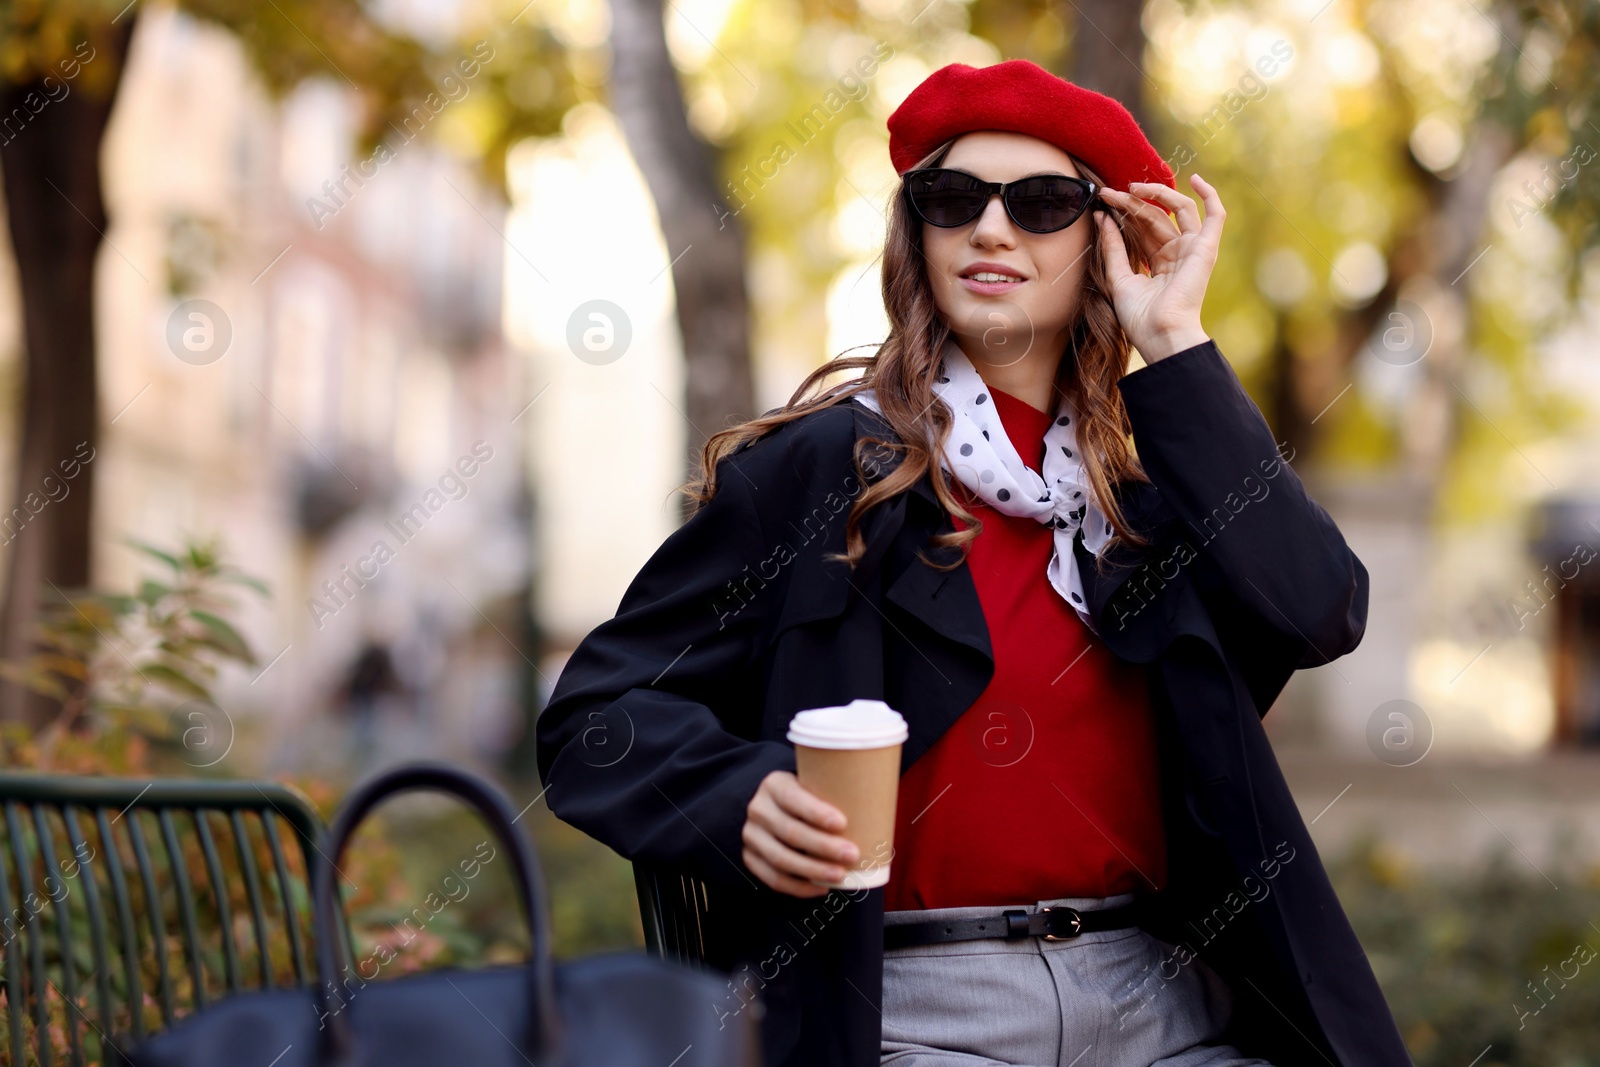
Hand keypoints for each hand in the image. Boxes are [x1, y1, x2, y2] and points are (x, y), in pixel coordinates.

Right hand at [742, 770, 858, 897]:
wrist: (774, 806)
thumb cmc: (808, 796)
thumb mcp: (814, 784)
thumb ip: (834, 792)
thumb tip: (882, 809)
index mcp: (774, 784)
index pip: (792, 798)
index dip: (816, 812)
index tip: (843, 823)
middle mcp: (758, 809)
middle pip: (790, 831)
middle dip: (823, 846)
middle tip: (852, 854)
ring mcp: (751, 836)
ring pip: (781, 858)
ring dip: (813, 870)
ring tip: (840, 875)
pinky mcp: (750, 858)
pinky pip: (773, 878)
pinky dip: (798, 887)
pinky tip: (821, 888)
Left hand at [1096, 173, 1224, 362]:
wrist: (1159, 333)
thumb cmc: (1139, 317)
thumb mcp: (1118, 277)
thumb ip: (1112, 247)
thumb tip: (1102, 216)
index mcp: (1159, 262)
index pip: (1141, 227)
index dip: (1123, 212)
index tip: (1101, 201)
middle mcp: (1177, 253)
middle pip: (1155, 216)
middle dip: (1131, 203)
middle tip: (1108, 193)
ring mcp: (1192, 249)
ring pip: (1176, 210)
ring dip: (1154, 195)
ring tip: (1130, 188)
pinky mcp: (1206, 248)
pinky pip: (1215, 216)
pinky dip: (1210, 196)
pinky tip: (1196, 178)